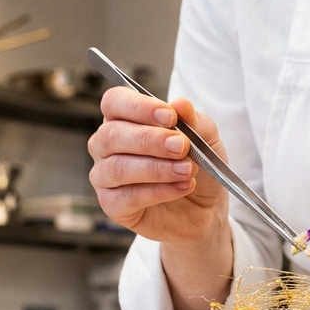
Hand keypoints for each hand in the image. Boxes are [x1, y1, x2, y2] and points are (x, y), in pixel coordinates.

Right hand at [87, 87, 228, 247]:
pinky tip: (182, 187)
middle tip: (182, 146)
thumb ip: (193, 120)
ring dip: (157, 168)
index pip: (114, 102)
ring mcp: (105, 176)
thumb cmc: (197, 165)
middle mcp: (106, 145)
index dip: (139, 107)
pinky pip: (127, 197)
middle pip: (112, 134)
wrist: (205, 208)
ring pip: (118, 168)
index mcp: (123, 119)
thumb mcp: (204, 138)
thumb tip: (180, 104)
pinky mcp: (112, 205)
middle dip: (150, 140)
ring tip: (188, 169)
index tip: (170, 117)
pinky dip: (159, 191)